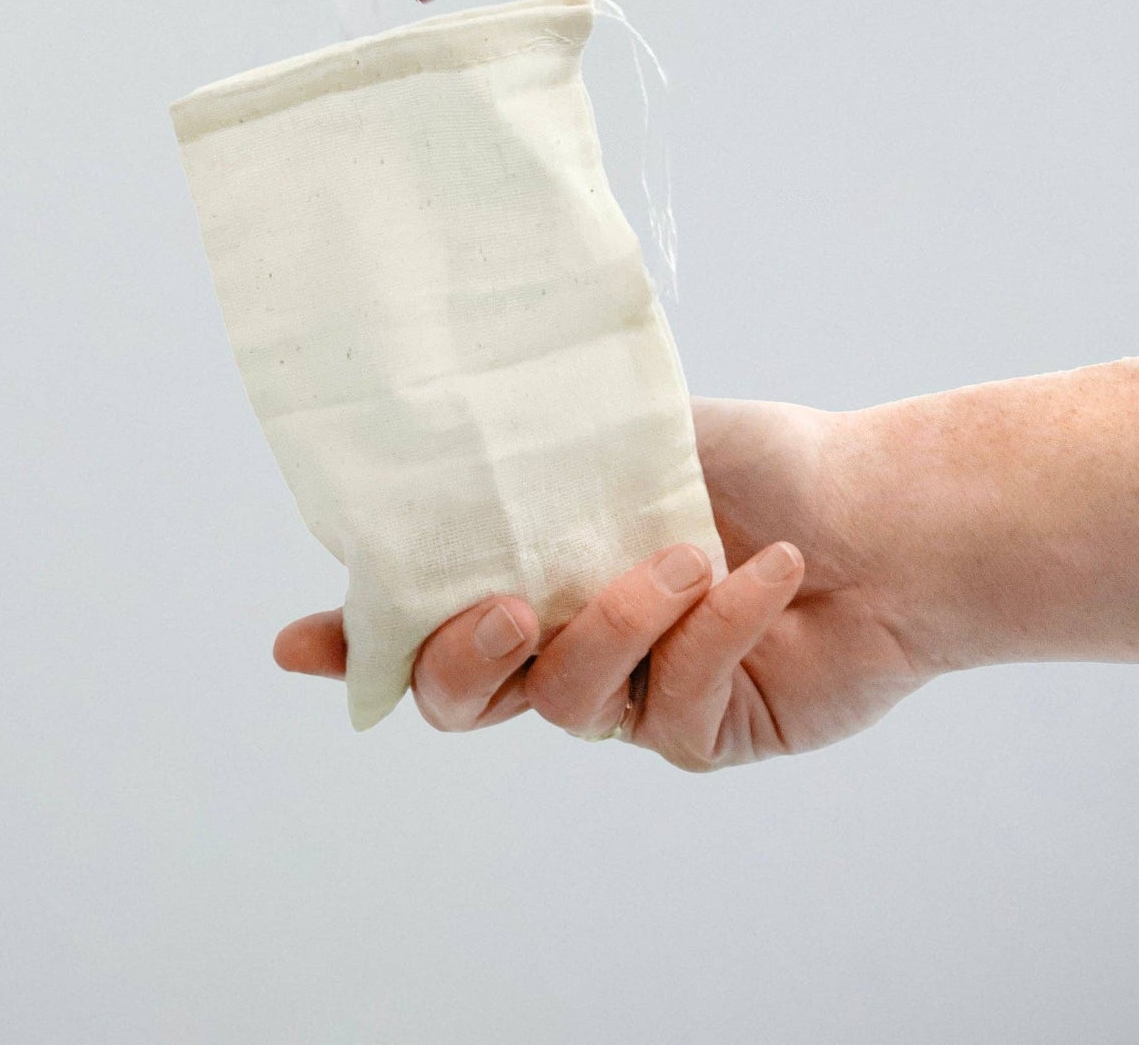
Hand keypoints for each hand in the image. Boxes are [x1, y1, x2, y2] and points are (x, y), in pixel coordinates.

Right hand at [274, 399, 925, 768]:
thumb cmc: (756, 461)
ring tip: (689, 552)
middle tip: (510, 608)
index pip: (417, 611)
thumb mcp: (629, 442)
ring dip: (622, 620)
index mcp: (530, 566)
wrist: (880, 513)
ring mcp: (630, 695)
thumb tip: (446, 437)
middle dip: (461, 658)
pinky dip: (715, 630)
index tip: (291, 642)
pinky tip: (766, 579)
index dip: (351, 638)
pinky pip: (674, 708)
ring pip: (566, 700)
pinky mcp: (704, 734)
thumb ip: (538, 461)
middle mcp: (565, 641)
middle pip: (459, 695)